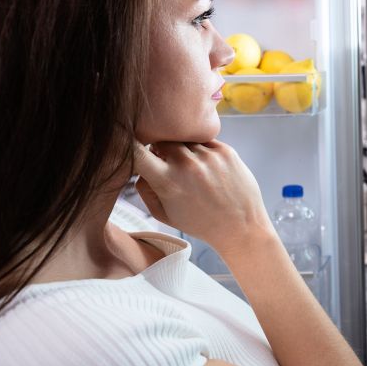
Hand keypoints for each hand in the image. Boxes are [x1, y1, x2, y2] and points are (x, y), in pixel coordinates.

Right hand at [133, 140, 275, 255]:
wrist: (241, 226)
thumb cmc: (199, 222)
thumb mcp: (163, 214)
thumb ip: (144, 188)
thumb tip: (138, 164)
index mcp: (168, 181)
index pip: (135, 151)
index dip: (126, 145)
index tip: (126, 145)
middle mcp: (188, 164)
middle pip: (160, 140)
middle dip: (159, 150)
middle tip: (167, 165)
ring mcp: (208, 155)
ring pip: (183, 139)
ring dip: (181, 150)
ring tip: (192, 173)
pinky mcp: (225, 150)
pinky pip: (203, 141)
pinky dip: (200, 150)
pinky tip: (207, 169)